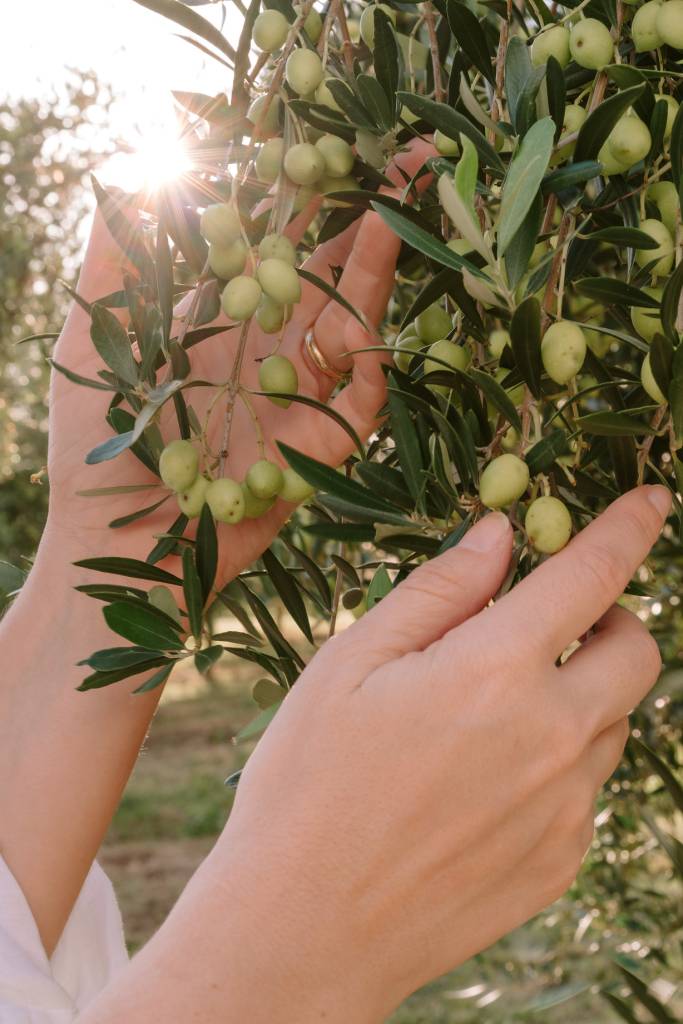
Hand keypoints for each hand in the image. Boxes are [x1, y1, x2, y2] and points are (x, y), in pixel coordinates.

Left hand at [45, 139, 433, 581]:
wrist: (115, 547)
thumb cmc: (95, 452)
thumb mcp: (90, 342)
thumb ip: (113, 260)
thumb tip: (140, 169)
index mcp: (219, 318)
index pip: (276, 242)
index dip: (309, 195)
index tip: (338, 145)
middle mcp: (267, 349)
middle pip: (331, 273)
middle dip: (372, 219)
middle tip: (415, 160)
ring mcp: (299, 397)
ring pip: (357, 324)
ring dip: (380, 275)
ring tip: (394, 223)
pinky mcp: (319, 449)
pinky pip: (361, 401)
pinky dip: (371, 368)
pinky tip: (363, 337)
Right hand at [78, 485, 669, 1023]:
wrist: (302, 930)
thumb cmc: (307, 782)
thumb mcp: (351, 663)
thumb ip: (438, 590)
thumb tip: (500, 534)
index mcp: (494, 671)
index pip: (592, 577)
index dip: (628, 528)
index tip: (652, 500)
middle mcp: (552, 737)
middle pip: (640, 651)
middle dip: (612, 619)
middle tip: (553, 624)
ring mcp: (565, 807)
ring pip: (616, 721)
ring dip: (582, 692)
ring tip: (497, 711)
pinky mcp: (561, 860)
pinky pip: (587, 788)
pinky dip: (559, 759)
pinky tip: (484, 782)